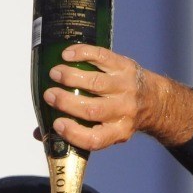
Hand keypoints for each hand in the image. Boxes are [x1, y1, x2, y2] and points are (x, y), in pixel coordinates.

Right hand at [42, 45, 192, 150]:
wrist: (154, 101)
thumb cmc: (120, 117)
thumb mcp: (107, 131)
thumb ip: (74, 132)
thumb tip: (39, 134)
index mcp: (118, 132)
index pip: (94, 139)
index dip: (73, 133)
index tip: (56, 124)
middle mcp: (124, 111)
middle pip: (92, 110)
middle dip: (66, 102)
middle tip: (49, 95)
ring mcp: (126, 87)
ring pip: (96, 83)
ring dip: (71, 77)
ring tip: (54, 73)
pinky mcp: (125, 66)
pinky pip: (102, 57)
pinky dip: (83, 54)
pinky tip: (67, 54)